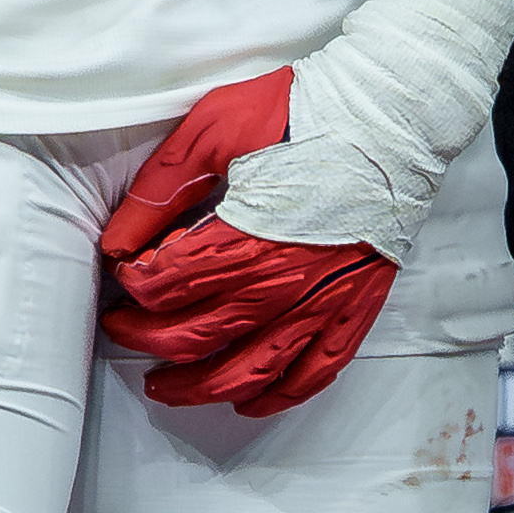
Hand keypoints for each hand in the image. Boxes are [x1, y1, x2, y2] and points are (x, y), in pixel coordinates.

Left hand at [99, 0, 513, 417]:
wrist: (395, 110)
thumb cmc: (305, 112)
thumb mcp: (215, 127)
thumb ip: (161, 188)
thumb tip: (118, 240)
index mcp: (240, 240)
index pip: (162, 288)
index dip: (130, 285)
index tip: (124, 272)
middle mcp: (279, 284)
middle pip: (192, 337)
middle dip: (143, 338)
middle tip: (122, 328)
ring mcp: (322, 301)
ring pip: (247, 372)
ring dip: (197, 388)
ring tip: (166, 387)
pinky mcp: (357, 304)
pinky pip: (314, 372)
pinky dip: (278, 397)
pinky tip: (250, 401)